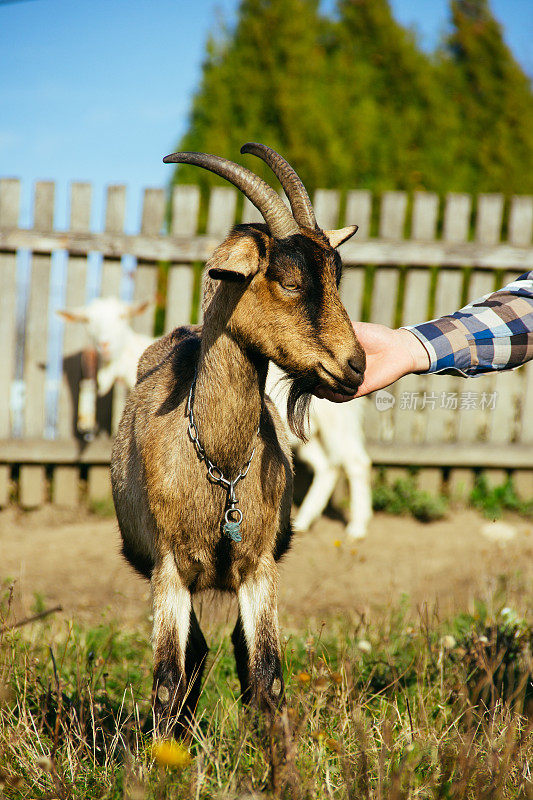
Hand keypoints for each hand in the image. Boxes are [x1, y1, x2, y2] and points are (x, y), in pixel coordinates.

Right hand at [315, 323, 430, 401]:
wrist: (397, 347)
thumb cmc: (376, 336)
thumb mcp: (352, 329)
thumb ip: (335, 330)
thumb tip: (316, 325)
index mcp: (338, 359)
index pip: (319, 366)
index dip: (308, 367)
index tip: (301, 362)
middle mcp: (342, 372)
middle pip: (321, 381)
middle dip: (311, 381)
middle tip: (306, 375)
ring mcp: (349, 382)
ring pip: (329, 392)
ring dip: (321, 390)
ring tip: (316, 384)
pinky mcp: (359, 389)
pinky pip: (343, 397)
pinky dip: (334, 395)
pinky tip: (328, 389)